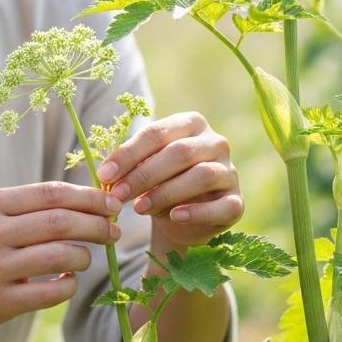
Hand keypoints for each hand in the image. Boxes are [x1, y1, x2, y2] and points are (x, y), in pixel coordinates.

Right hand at [0, 182, 122, 337]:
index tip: (112, 203)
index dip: (89, 197)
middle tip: (114, 232)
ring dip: (85, 256)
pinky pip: (53, 292)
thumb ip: (28, 208)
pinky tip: (68, 281)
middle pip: (61, 222)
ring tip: (86, 257)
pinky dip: (70, 285)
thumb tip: (89, 200)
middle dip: (97, 225)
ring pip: (61, 256)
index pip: (51, 193)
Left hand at [97, 111, 241, 249]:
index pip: (157, 133)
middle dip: (144, 175)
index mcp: (190, 124)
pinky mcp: (237, 202)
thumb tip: (107, 175)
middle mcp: (215, 142)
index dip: (128, 154)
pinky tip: (174, 216)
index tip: (104, 175)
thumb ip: (131, 167)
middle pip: (179, 153)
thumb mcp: (143, 170)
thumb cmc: (160, 184)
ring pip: (201, 175)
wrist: (183, 217)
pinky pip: (221, 206)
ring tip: (139, 208)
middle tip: (117, 195)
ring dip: (165, 192)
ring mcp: (230, 171)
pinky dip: (197, 212)